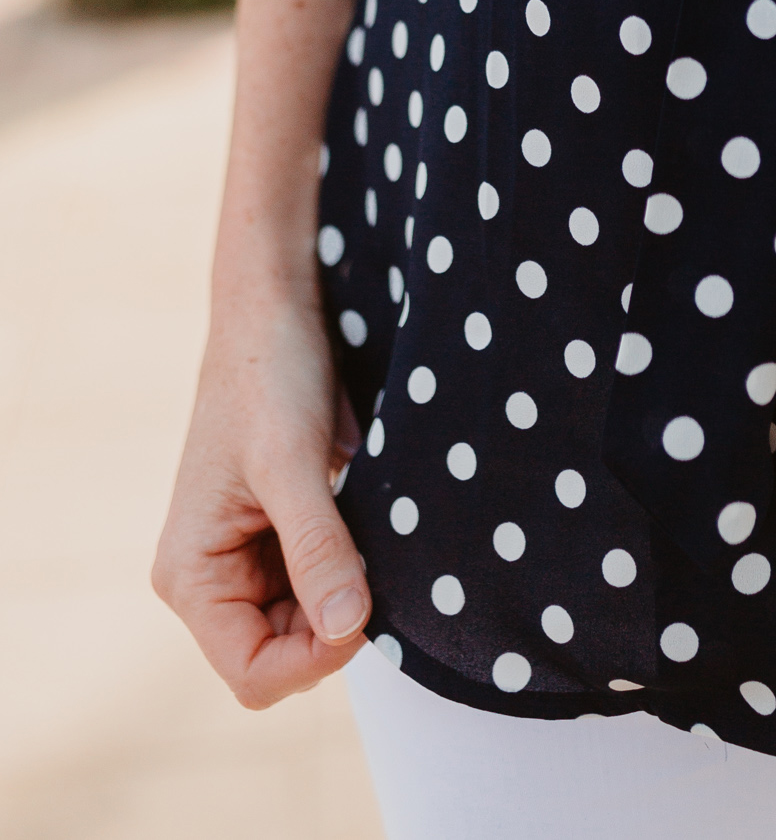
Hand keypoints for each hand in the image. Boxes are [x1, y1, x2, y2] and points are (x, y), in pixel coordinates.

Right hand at [152, 285, 368, 706]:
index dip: (316, 657)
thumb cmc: (269, 375)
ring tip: (369, 533)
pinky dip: (351, 567)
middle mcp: (209, 579)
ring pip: (308, 624)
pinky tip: (368, 525)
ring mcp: (243, 559)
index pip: (254, 673)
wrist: (274, 311)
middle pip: (283, 655)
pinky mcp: (277, 535)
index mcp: (191, 576)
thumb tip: (348, 629)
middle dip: (335, 625)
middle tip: (376, 563)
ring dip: (347, 594)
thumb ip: (317, 548)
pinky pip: (319, 583)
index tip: (369, 608)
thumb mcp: (293, 462)